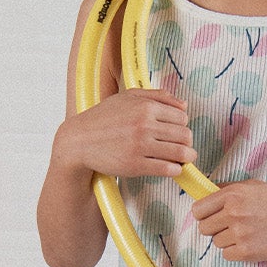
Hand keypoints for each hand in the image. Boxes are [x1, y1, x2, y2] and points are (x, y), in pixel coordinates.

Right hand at [53, 88, 195, 180]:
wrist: (79, 141)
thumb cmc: (104, 118)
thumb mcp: (128, 97)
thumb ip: (157, 96)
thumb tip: (184, 105)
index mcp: (145, 106)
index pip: (182, 117)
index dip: (182, 126)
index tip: (176, 133)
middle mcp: (144, 125)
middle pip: (185, 135)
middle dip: (187, 142)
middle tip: (182, 147)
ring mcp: (140, 146)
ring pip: (180, 152)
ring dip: (186, 157)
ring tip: (181, 159)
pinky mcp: (135, 165)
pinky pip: (168, 169)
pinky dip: (175, 170)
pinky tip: (171, 168)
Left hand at [191, 181, 266, 262]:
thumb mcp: (255, 187)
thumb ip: (229, 189)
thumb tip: (205, 194)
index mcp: (233, 194)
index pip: (198, 210)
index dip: (203, 214)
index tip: (210, 216)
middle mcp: (234, 213)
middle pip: (204, 228)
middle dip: (214, 228)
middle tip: (231, 227)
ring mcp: (240, 233)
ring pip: (216, 242)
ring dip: (228, 240)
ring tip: (248, 233)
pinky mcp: (247, 252)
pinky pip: (227, 255)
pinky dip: (236, 252)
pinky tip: (251, 244)